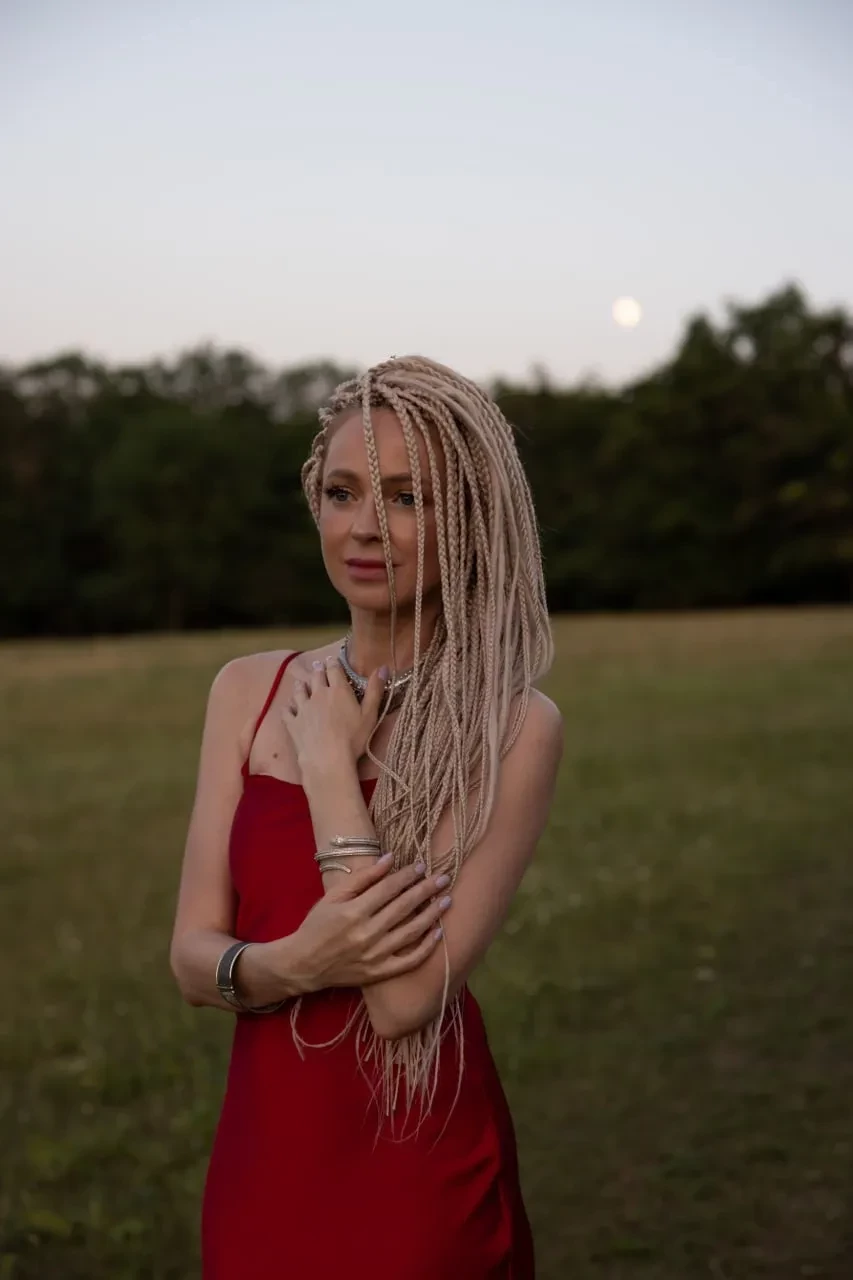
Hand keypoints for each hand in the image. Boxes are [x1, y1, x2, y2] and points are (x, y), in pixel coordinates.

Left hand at [283, 654, 387, 766]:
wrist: (327, 759)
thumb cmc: (353, 738)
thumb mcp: (370, 714)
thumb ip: (375, 690)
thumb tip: (384, 667)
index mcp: (339, 690)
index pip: (335, 670)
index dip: (333, 663)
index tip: (331, 659)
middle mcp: (319, 694)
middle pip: (316, 676)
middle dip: (318, 670)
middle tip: (318, 666)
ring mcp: (303, 708)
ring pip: (299, 690)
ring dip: (301, 684)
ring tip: (301, 682)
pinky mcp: (292, 722)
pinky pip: (287, 711)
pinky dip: (288, 707)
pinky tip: (289, 707)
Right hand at [283, 856, 451, 990]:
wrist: (303, 964)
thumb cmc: (317, 925)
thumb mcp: (333, 896)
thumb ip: (363, 877)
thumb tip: (390, 858)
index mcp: (352, 912)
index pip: (388, 889)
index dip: (407, 876)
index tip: (422, 865)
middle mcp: (365, 934)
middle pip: (403, 908)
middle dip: (426, 890)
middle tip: (444, 877)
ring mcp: (374, 956)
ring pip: (411, 932)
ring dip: (432, 915)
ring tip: (447, 900)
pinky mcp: (378, 973)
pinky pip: (408, 961)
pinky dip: (426, 948)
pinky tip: (438, 933)